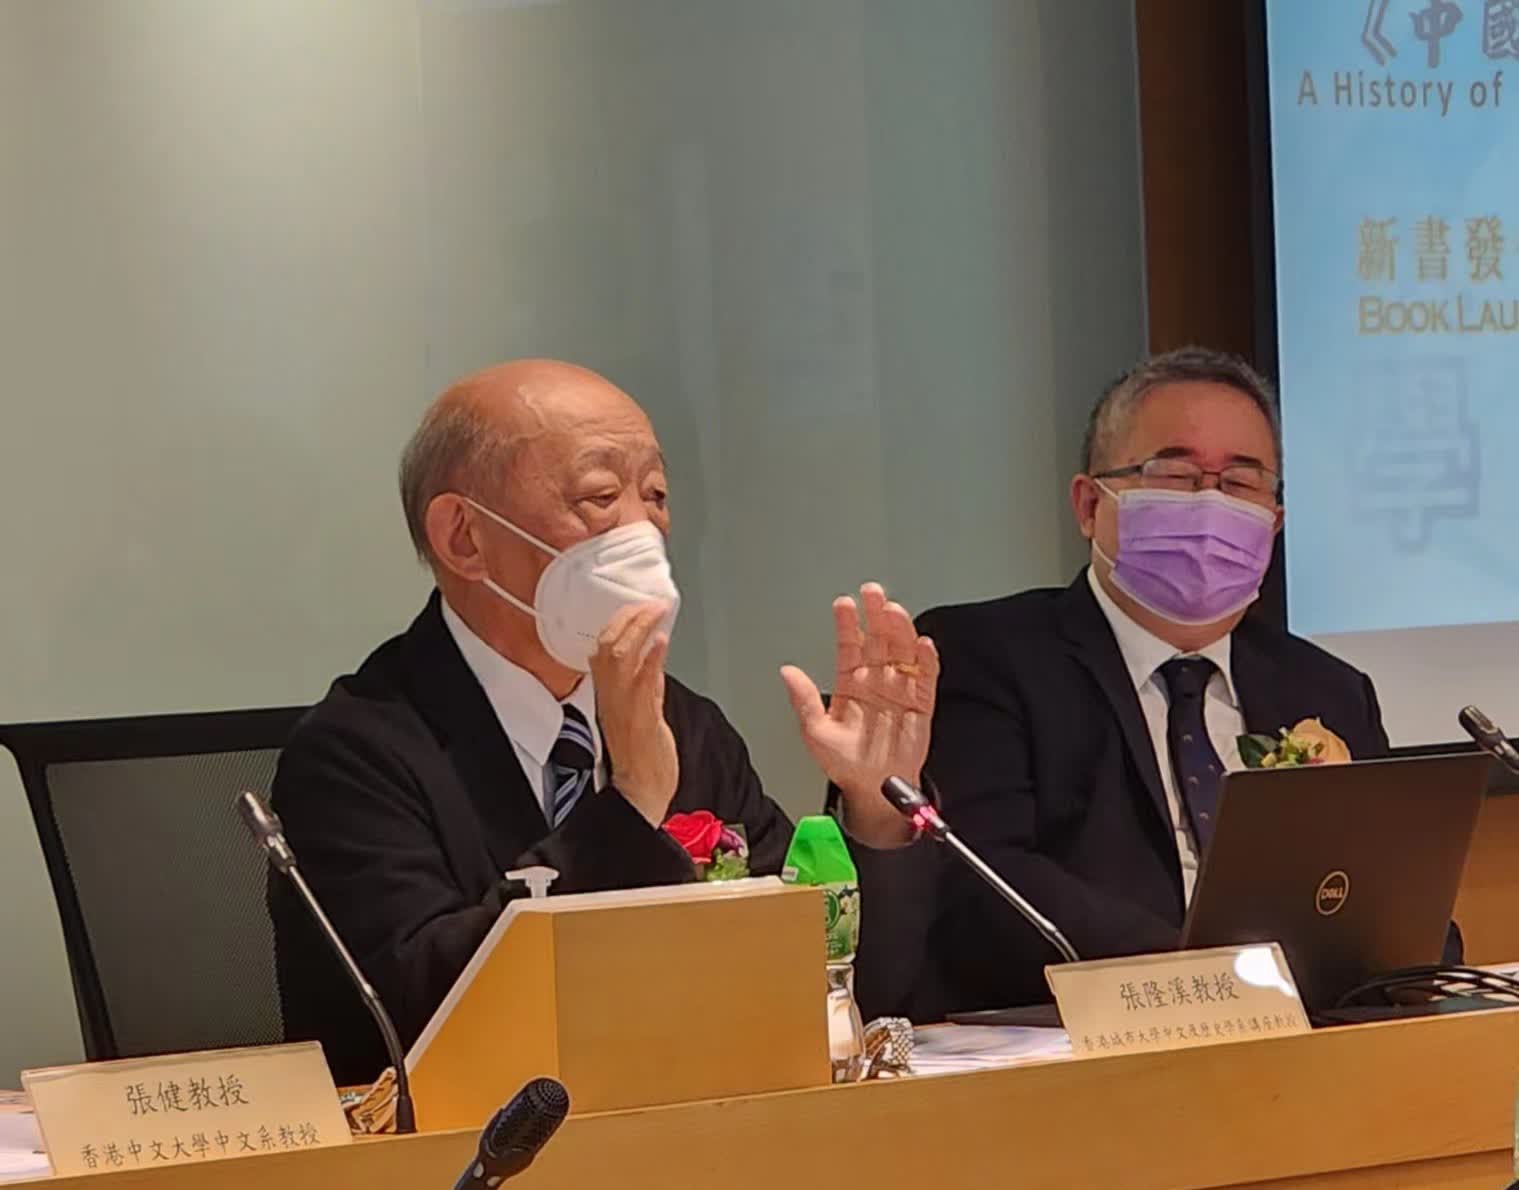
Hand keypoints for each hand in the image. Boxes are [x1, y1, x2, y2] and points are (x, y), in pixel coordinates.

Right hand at [590, 602, 677, 826]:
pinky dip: (651, 660)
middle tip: (650, 604)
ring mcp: (624, 707)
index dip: (620, 622)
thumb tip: (655, 655)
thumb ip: (647, 682)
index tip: (638, 605)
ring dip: (640, 630)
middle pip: (609, 646)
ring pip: (620, 658)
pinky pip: (642, 684)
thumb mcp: (642, 709)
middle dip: (629, 619)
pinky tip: (662, 643)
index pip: (604, 647)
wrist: (641, 792)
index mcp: (609, 693)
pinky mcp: (641, 720)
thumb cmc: (641, 756)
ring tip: (656, 613)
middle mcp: (612, 697)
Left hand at [781, 583, 938, 847]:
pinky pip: (926, 677)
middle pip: (879, 641)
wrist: (874, 791)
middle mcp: (877, 682)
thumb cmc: (845, 764)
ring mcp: (900, 690)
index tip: (844, 604)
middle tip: (873, 593)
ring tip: (894, 612)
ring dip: (900, 630)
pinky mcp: (921, 704)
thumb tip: (787, 672)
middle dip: (876, 616)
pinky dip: (926, 660)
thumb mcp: (816, 732)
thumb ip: (805, 700)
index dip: (848, 625)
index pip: (850, 646)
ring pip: (903, 652)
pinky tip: (921, 645)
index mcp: (851, 684)